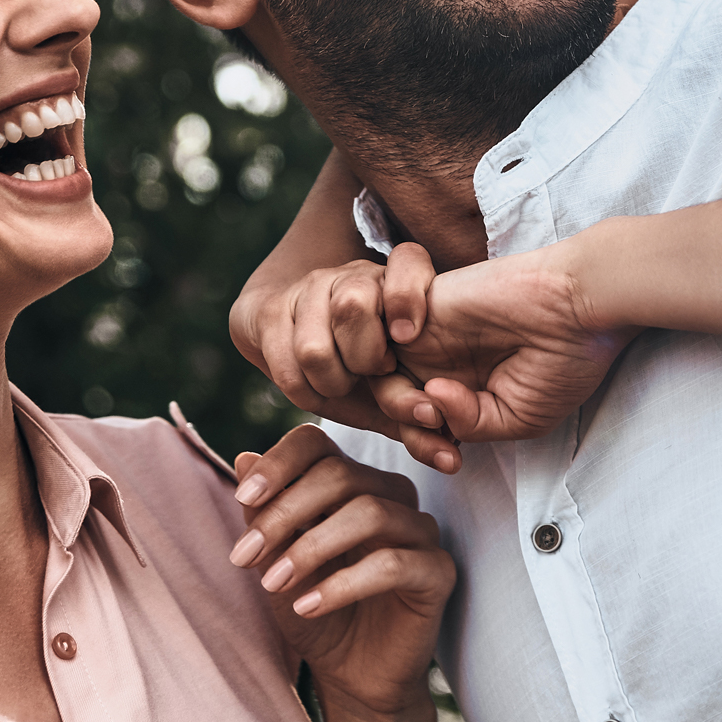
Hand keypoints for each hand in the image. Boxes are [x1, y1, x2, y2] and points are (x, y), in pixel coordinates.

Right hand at [230, 248, 461, 473]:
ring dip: (332, 382)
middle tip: (373, 374)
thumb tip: (451, 460)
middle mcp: (352, 276)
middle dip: (364, 358)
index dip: (407, 294)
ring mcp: (308, 289)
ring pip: (315, 346)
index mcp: (393, 282)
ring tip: (343, 384)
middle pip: (354, 305)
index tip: (407, 336)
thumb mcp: (394, 386)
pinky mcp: (271, 311)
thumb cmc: (358, 365)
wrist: (292, 339)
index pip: (407, 260)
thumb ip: (421, 420)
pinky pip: (285, 366)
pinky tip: (316, 387)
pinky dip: (304, 391)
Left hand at [230, 426, 455, 721]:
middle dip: (285, 513)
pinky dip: (342, 584)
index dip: (279, 463)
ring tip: (272, 583)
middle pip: (340, 475)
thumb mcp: (275, 561)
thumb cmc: (311, 609)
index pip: (318, 444)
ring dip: (311, 547)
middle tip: (244, 556)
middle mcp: (390, 495)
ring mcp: (419, 530)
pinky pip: (392, 564)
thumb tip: (244, 458)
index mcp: (351, 481)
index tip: (243, 497)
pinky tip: (306, 607)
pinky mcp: (437, 571)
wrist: (350, 677)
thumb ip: (264, 512)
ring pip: (369, 513)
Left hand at [385, 237, 637, 440]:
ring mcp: (429, 334)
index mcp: (465, 389)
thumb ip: (469, 423)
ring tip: (428, 403)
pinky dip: (379, 349)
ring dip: (392, 398)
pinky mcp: (422, 304)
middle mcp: (441, 361)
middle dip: (406, 428)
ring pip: (376, 371)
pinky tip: (417, 369)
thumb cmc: (562, 361)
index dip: (425, 447)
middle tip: (436, 431)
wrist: (578, 306)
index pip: (420, 424)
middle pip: (391, 401)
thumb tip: (430, 399)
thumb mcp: (517, 418)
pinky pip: (374, 325)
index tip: (451, 460)